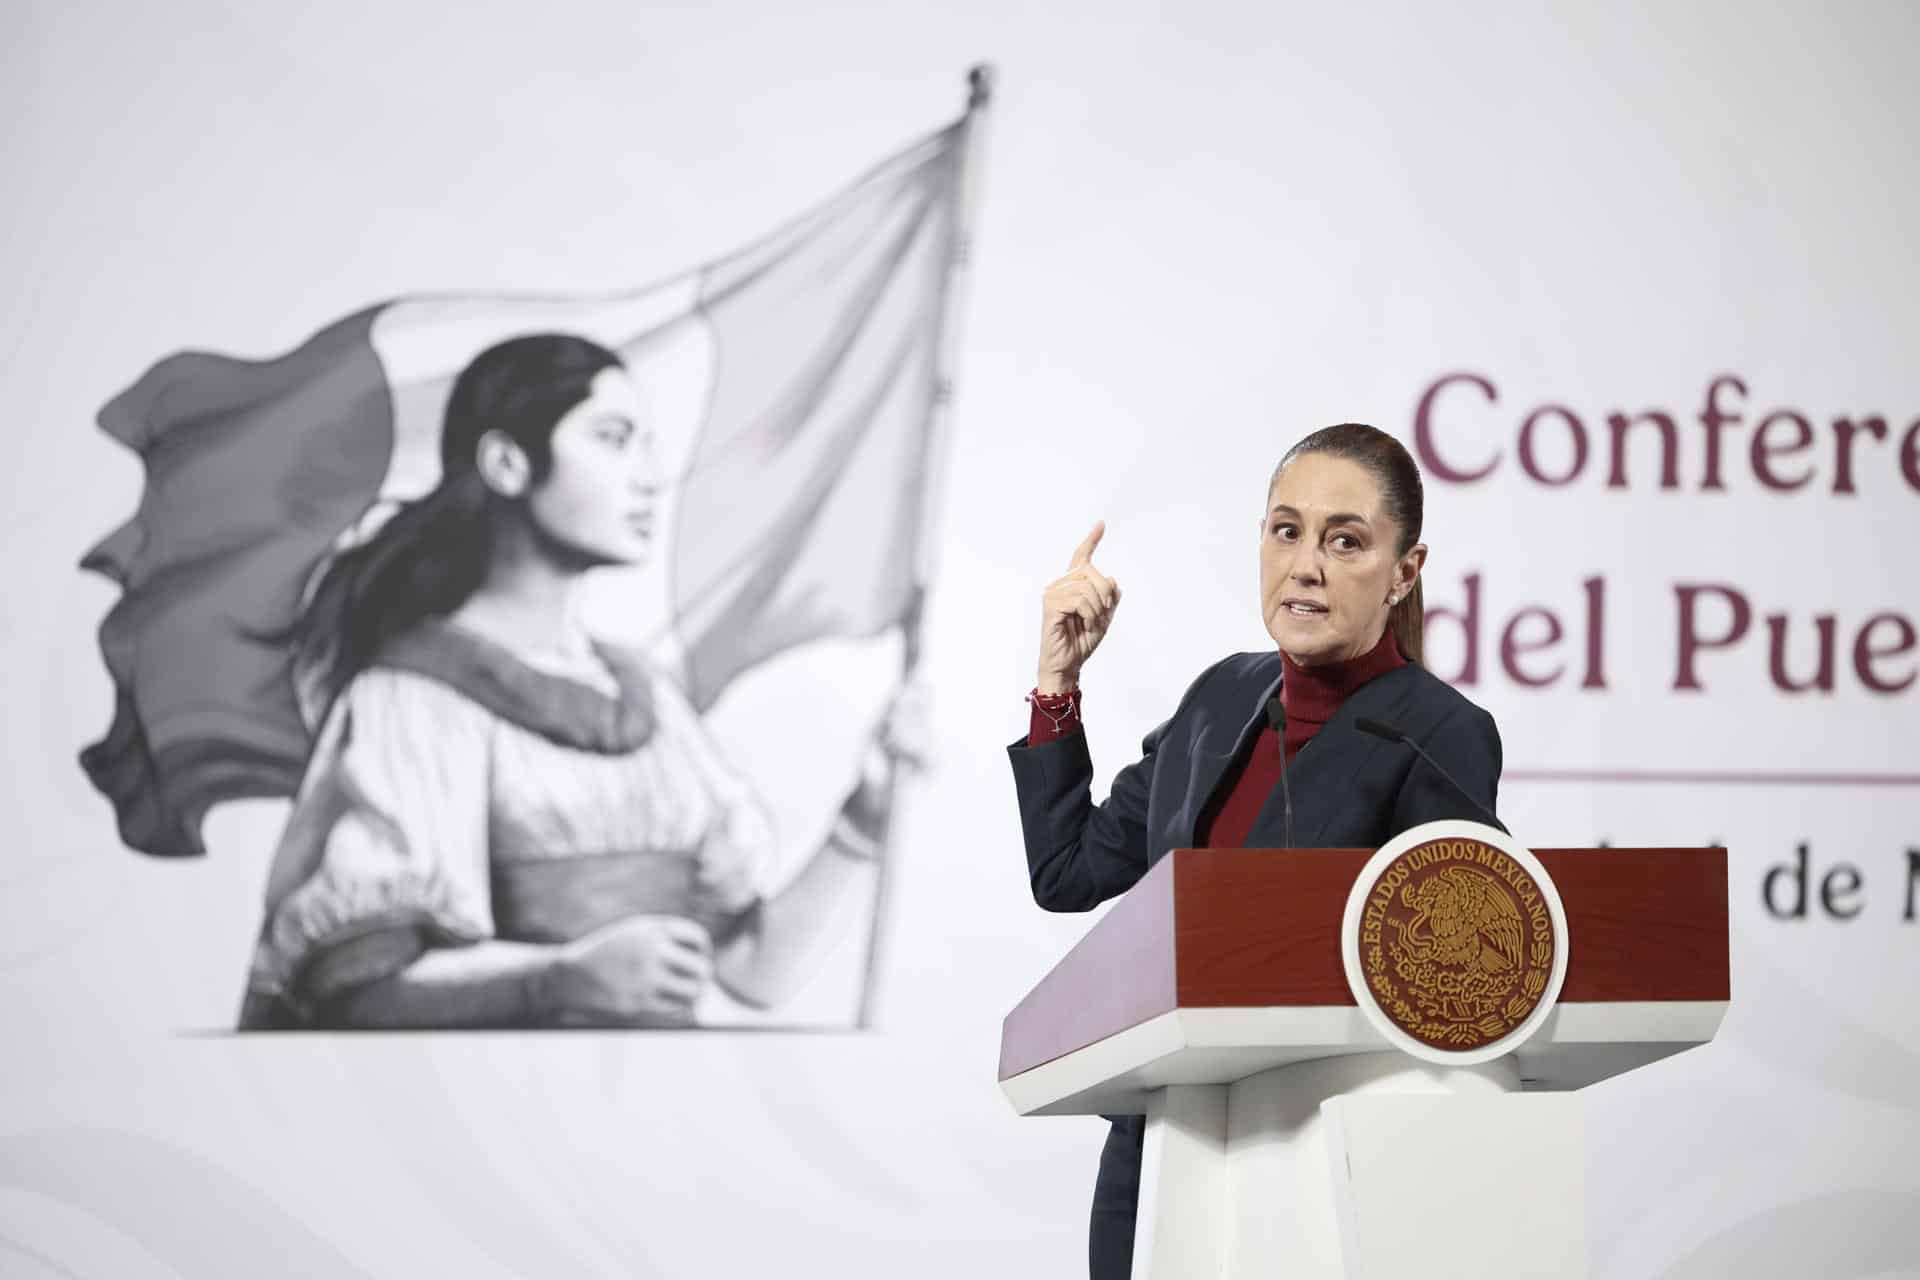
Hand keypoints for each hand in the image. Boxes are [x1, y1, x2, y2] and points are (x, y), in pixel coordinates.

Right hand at [540, 914, 712, 1025]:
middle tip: (698, 979)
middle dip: (703, 974)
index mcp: (652, 930)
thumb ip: (666, 936)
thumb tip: (704, 954)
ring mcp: (645, 978)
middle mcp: (651, 951)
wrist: (571, 976)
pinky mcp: (638, 1003)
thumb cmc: (609, 953)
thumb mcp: (635, 932)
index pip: (697, 938)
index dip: (703, 949)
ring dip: (696, 993)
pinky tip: (674, 1002)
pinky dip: (679, 1006)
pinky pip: (675, 1008)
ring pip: (692, 991)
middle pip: (701, 967)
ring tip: (691, 993)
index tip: (697, 956)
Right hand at [1036, 521, 1119, 693]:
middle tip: (1101, 614)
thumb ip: (1110, 597)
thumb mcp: (1104, 617)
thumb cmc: (1081, 641)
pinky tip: (1084, 624)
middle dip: (1105, 593)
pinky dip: (1090, 614)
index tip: (1101, 524)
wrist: (1068, 664)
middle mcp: (1059, 585)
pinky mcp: (1050, 606)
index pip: (1081, 558)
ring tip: (1090, 623)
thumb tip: (1112, 578)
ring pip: (1088, 587)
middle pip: (1092, 572)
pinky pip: (1080, 600)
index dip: (1091, 541)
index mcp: (1071, 586)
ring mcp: (1052, 594)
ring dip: (1097, 609)